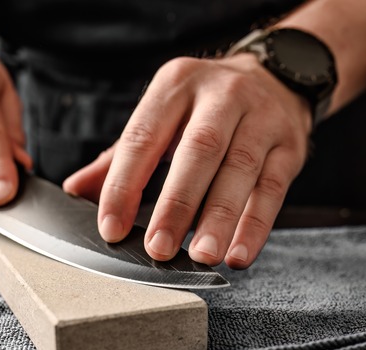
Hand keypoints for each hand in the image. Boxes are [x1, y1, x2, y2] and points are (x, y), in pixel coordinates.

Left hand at [64, 54, 310, 268]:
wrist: (276, 77)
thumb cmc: (205, 107)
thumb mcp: (161, 116)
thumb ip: (120, 156)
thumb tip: (75, 191)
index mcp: (176, 85)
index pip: (143, 137)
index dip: (124, 185)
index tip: (111, 227)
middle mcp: (221, 96)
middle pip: (199, 150)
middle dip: (177, 204)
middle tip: (159, 248)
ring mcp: (261, 119)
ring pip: (240, 170)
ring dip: (220, 218)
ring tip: (202, 256)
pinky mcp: (290, 146)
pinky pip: (273, 190)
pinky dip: (255, 226)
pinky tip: (238, 254)